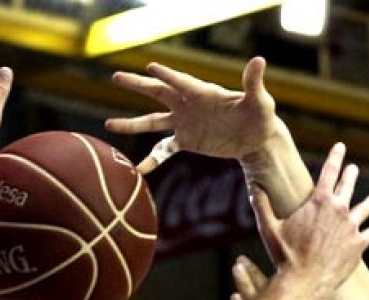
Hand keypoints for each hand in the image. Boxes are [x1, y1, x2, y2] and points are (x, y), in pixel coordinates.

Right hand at [106, 58, 279, 174]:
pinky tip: (139, 170)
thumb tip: (259, 61)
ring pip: (153, 122)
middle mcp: (188, 104)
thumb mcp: (259, 101)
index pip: (182, 83)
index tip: (151, 68)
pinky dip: (152, 159)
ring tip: (109, 125)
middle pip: (157, 93)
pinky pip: (164, 149)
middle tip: (116, 77)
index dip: (168, 76)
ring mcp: (184, 122)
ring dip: (132, 124)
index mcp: (203, 93)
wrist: (255, 138)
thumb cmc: (260, 116)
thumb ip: (253, 82)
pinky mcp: (186, 140)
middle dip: (137, 85)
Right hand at [253, 143, 368, 291]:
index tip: (341, 147)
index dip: (336, 156)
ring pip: (366, 207)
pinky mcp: (360, 244)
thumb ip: (262, 205)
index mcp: (319, 201)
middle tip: (353, 169)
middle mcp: (340, 209)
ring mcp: (352, 226)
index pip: (329, 171)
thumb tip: (253, 187)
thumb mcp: (270, 228)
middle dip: (350, 174)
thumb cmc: (286, 255)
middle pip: (349, 185)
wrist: (306, 280)